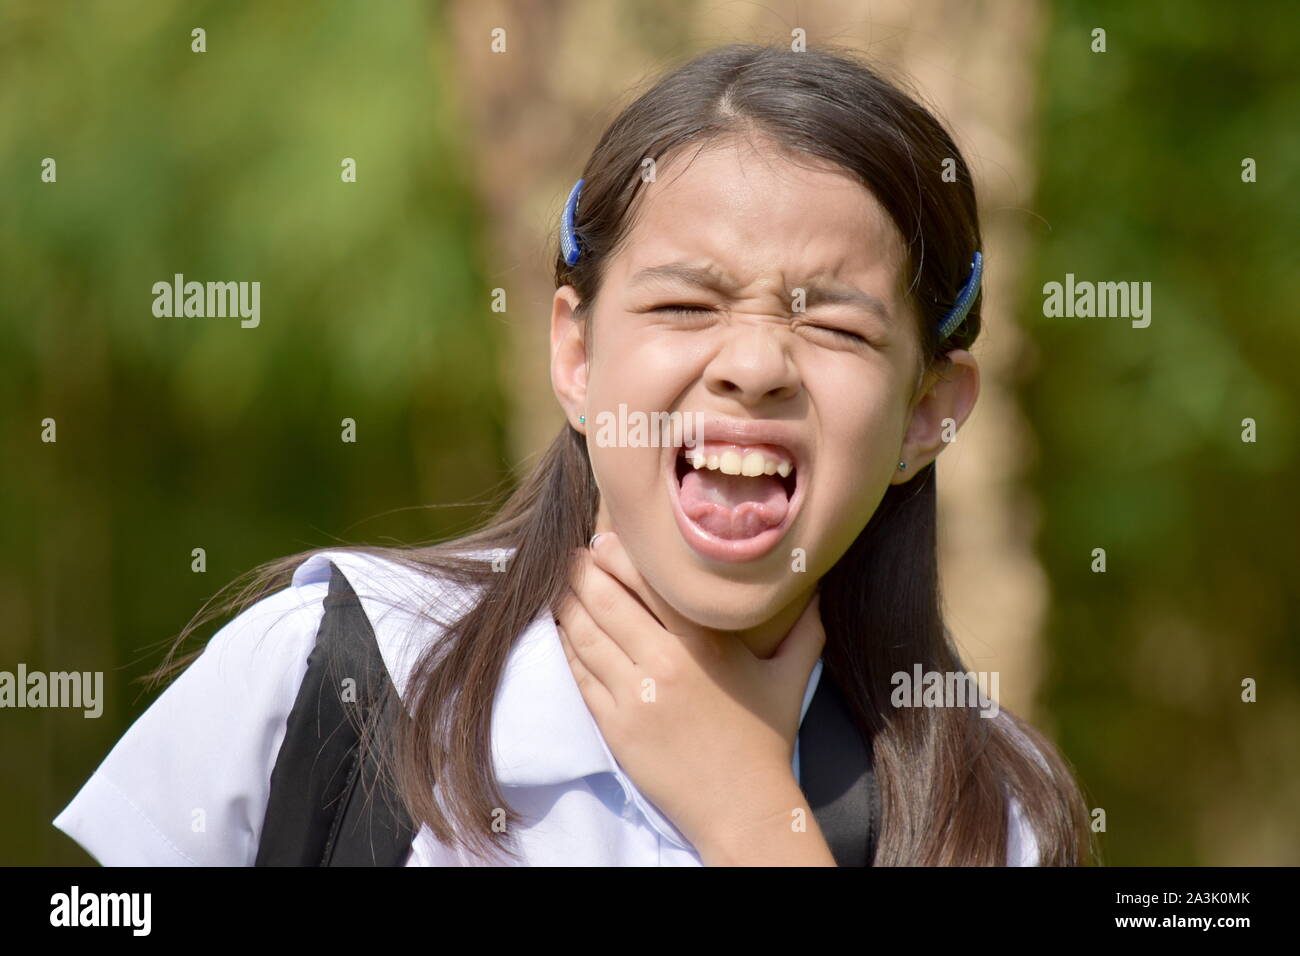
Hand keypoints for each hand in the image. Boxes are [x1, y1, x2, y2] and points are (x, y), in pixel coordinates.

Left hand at [554, 532, 826, 854]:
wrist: (742, 807)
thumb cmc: (765, 740)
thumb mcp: (790, 678)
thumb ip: (805, 629)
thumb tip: (818, 588)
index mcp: (704, 642)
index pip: (649, 581)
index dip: (617, 554)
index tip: (603, 540)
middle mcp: (665, 662)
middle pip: (606, 600)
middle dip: (582, 572)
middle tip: (573, 557)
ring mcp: (635, 695)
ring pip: (585, 634)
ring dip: (567, 605)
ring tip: (561, 586)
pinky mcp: (614, 726)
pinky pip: (580, 674)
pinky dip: (567, 647)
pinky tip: (563, 630)